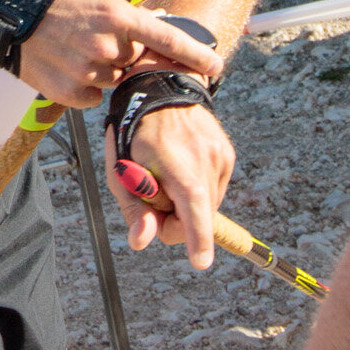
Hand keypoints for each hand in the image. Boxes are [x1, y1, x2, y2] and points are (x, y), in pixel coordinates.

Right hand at [16, 0, 220, 112]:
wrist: (5, 15)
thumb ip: (125, 16)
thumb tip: (154, 33)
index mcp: (117, 16)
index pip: (166, 39)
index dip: (195, 54)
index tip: (217, 65)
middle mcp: (106, 45)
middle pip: (134, 63)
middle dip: (123, 56)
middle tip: (95, 39)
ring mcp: (87, 70)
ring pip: (112, 81)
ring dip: (102, 72)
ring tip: (74, 50)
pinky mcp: (68, 91)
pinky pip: (91, 97)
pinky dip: (83, 87)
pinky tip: (65, 66)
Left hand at [105, 98, 234, 269]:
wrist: (163, 86)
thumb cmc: (135, 131)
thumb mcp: (122, 168)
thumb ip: (134, 208)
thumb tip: (141, 242)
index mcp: (178, 163)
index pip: (193, 208)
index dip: (196, 238)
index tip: (200, 262)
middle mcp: (206, 159)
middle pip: (197, 217)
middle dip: (175, 220)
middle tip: (154, 199)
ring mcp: (221, 157)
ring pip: (207, 206)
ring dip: (187, 204)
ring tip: (167, 175)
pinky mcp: (228, 155)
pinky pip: (213, 189)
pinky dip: (197, 189)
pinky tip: (181, 167)